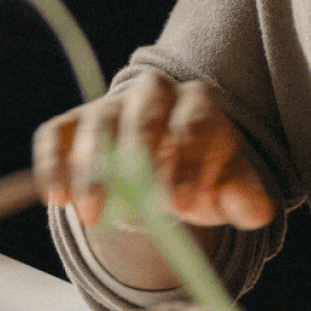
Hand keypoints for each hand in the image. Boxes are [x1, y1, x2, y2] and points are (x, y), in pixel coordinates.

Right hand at [34, 73, 275, 231]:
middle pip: (145, 110)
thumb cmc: (199, 173)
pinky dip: (54, 163)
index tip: (182, 206)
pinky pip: (58, 134)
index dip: (189, 164)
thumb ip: (244, 197)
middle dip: (139, 155)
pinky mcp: (75, 123)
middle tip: (135, 204)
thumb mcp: (227, 185)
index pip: (197, 124)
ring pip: (99, 124)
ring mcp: (110, 105)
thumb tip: (256, 211)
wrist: (162, 164)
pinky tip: (57, 197)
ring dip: (93, 170)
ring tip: (92, 215)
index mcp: (198, 104)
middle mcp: (153, 94)